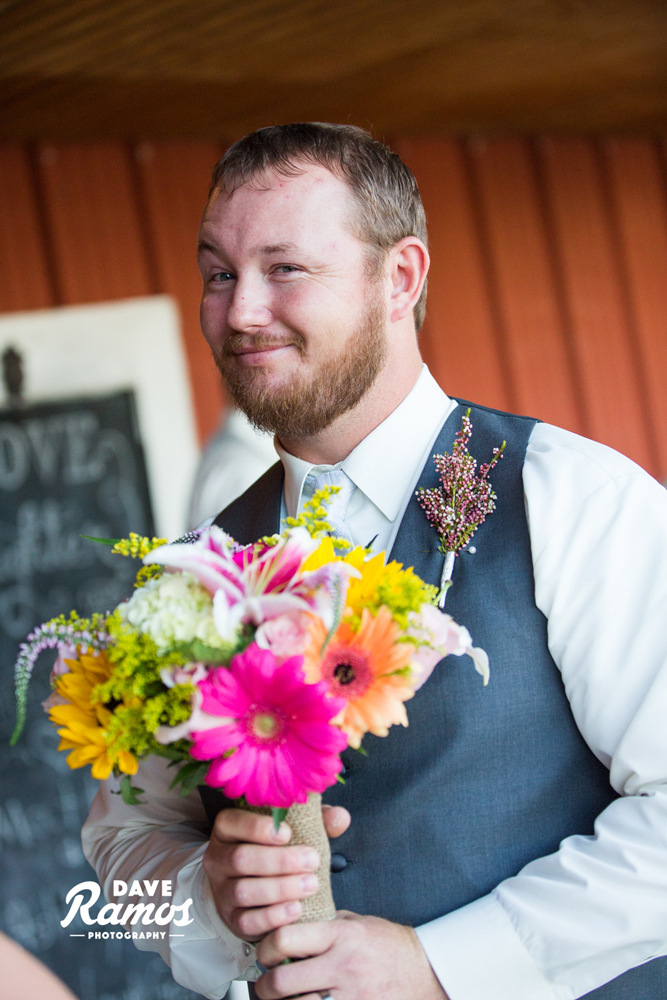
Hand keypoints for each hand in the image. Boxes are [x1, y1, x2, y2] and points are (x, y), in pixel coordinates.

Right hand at [202, 804, 349, 940]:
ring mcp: (221, 891)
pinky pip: (246, 921)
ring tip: (311, 885)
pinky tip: (295, 909)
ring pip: (244, 891)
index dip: (257, 827)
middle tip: (312, 861)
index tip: (288, 832)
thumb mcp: (294, 828)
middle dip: (279, 861)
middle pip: (241, 859)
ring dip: (280, 889)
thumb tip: (340, 817)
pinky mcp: (230, 919)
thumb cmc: (278, 849)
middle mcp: (218, 858)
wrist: (258, 886)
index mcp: (227, 829)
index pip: (232, 823)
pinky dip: (272, 917)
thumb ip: (317, 820)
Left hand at [255, 910, 447, 999]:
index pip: (285, 938)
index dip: (265, 947)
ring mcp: (350, 996)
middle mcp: (343, 966)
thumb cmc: (391, 947)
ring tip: (284, 999)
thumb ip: (325, 924)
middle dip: (264, 987)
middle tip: (265, 984)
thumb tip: (291, 924)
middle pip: (281, 981)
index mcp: (341, 936)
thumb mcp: (358, 923)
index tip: (265, 952)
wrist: (426, 973)